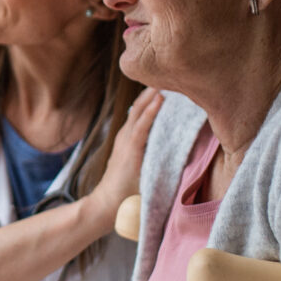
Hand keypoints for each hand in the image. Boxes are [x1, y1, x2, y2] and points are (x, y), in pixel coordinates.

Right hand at [89, 87, 163, 221]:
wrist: (106, 206)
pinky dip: (150, 112)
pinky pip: (141, 126)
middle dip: (153, 91)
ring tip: (166, 78)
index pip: (141, 113)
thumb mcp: (139, 170)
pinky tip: (159, 99)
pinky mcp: (130, 150)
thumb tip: (174, 155)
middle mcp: (126, 136)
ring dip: (153, 95)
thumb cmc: (124, 193)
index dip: (153, 98)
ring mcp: (126, 142)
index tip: (168, 84)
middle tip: (169, 74)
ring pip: (140, 111)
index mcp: (128, 140)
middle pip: (140, 107)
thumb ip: (150, 159)